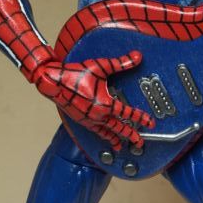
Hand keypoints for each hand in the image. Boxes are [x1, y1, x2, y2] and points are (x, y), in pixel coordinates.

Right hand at [31, 52, 154, 150]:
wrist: (52, 81)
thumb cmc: (73, 74)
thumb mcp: (100, 66)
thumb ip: (120, 62)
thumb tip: (136, 56)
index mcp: (105, 103)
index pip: (128, 113)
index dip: (141, 118)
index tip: (150, 122)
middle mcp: (99, 115)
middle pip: (120, 128)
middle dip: (132, 135)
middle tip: (141, 142)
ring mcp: (90, 120)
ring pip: (108, 133)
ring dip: (118, 139)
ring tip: (124, 146)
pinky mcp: (82, 121)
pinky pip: (97, 132)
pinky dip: (104, 137)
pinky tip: (107, 139)